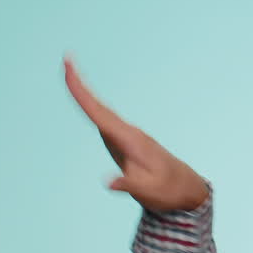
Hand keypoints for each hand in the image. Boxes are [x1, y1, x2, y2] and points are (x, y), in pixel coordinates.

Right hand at [64, 55, 208, 211]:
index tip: (71, 71)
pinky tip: (87, 101)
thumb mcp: (150, 192)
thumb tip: (109, 182)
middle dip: (80, 84)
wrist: (186, 188)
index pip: (100, 113)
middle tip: (66, 60)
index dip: (83, 93)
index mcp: (131, 140)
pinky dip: (92, 107)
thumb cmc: (168, 190)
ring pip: (101, 110)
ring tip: (70, 74)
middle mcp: (128, 132)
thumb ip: (129, 185)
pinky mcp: (126, 141)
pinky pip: (105, 119)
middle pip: (98, 105)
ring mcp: (127, 135)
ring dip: (85, 93)